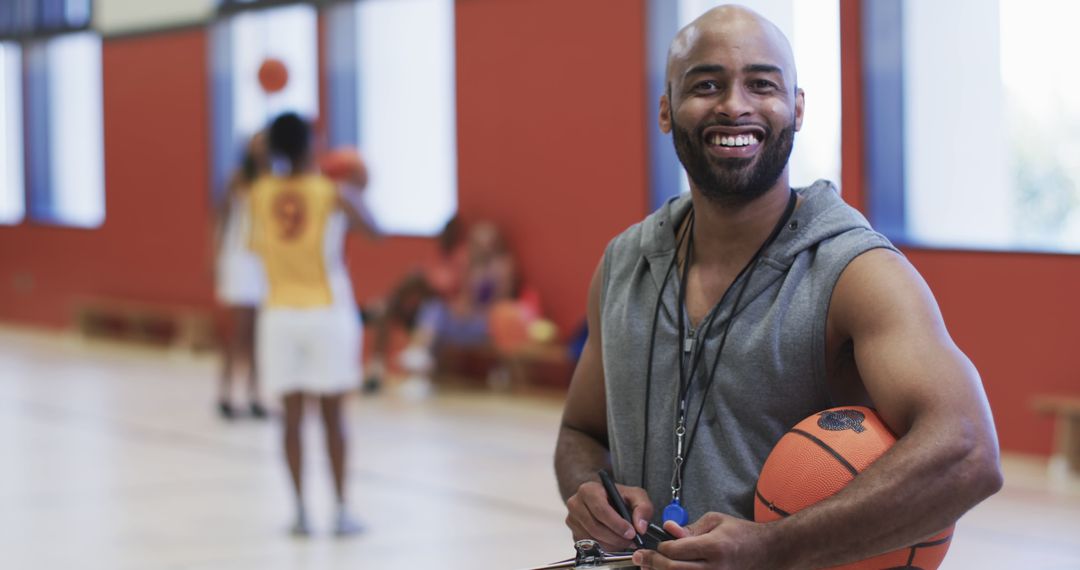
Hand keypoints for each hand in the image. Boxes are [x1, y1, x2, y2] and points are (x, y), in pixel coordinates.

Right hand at [564, 480, 653, 552]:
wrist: (601, 499)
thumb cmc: (616, 496)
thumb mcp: (634, 495)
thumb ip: (643, 507)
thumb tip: (640, 527)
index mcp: (588, 490)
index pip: (600, 510)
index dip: (617, 524)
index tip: (631, 532)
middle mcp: (576, 504)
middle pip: (595, 527)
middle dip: (616, 538)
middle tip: (630, 541)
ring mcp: (572, 520)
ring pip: (592, 539)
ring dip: (611, 545)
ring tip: (624, 541)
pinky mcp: (574, 533)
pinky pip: (589, 546)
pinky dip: (604, 548)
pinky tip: (614, 543)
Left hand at [632, 512, 775, 569]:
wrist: (766, 551)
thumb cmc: (741, 534)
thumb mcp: (715, 520)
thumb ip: (690, 527)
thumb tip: (669, 529)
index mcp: (714, 547)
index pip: (677, 550)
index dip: (661, 548)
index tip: (656, 544)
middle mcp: (714, 567)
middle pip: (674, 569)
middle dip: (653, 563)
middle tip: (639, 557)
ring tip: (647, 567)